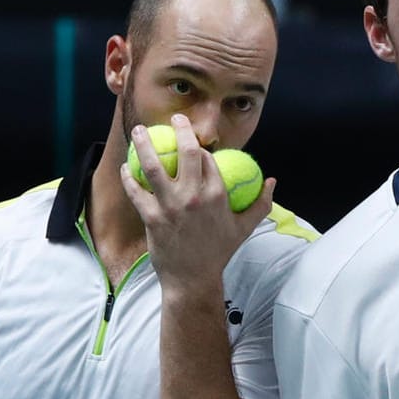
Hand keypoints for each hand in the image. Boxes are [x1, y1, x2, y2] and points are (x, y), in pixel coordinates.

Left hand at [119, 113, 275, 293]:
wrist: (193, 279)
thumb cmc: (219, 252)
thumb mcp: (244, 227)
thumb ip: (261, 202)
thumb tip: (273, 181)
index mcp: (218, 194)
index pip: (208, 158)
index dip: (200, 146)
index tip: (194, 141)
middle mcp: (194, 196)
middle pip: (186, 152)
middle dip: (179, 129)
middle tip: (174, 120)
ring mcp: (171, 206)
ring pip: (154, 166)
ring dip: (144, 144)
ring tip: (139, 131)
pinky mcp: (152, 217)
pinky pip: (136, 191)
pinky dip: (129, 177)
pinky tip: (126, 167)